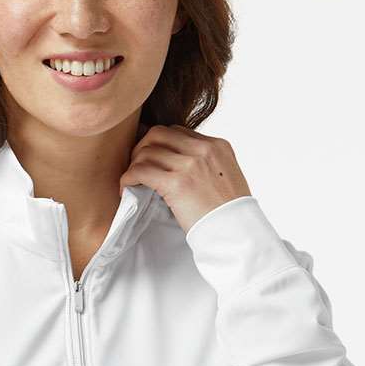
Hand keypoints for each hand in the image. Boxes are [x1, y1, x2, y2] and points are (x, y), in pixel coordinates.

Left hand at [121, 124, 251, 233]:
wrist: (238, 233)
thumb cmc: (230, 214)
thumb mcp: (226, 178)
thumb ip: (206, 165)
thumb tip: (178, 167)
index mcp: (217, 146)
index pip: (178, 132)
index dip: (159, 144)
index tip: (152, 160)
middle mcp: (204, 150)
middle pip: (158, 134)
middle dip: (142, 148)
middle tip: (136, 167)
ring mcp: (190, 165)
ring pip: (146, 151)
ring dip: (134, 165)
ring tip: (133, 181)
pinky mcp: (177, 183)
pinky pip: (140, 171)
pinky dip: (128, 178)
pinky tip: (127, 189)